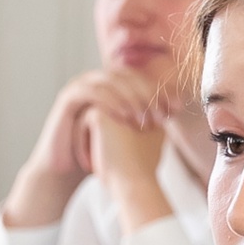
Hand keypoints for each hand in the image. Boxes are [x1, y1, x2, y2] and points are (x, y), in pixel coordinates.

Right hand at [0, 69, 165, 230]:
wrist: (67, 169)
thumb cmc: (98, 151)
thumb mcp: (128, 132)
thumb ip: (148, 117)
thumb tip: (176, 108)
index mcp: (111, 85)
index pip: (140, 78)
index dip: (159, 91)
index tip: (175, 109)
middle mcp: (96, 81)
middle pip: (127, 75)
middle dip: (147, 92)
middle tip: (161, 111)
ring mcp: (80, 86)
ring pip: (110, 80)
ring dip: (130, 96)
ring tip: (145, 116)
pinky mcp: (68, 98)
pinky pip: (92, 92)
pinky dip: (110, 101)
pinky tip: (124, 116)